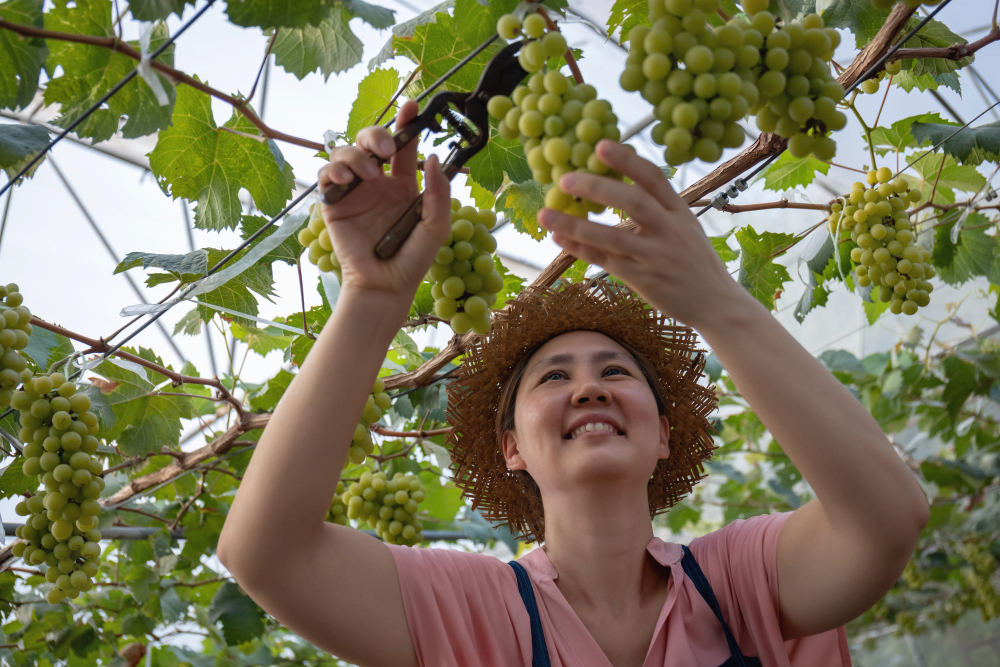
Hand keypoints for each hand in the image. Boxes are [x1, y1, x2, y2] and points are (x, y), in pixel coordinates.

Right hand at [317, 100, 450, 303]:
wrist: (385, 285)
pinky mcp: (333, 203)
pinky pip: (326, 175)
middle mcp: (377, 183)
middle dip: (375, 133)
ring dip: (356, 155)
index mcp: (403, 184)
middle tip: (386, 148)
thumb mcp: (436, 225)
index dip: (406, 123)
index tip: (412, 106)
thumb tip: (433, 157)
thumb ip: (439, 192)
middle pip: (369, 140)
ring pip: (345, 152)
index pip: (404, 146)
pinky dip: (333, 169)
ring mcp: (354, 191)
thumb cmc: (413, 259)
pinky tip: (346, 179)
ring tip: (368, 176)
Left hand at [538, 140, 745, 329]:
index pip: (654, 178)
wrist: (716, 303)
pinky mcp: (645, 279)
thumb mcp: (685, 228)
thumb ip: (658, 210)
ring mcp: (657, 256)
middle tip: (564, 179)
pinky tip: (559, 240)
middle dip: (597, 188)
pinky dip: (581, 250)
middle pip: (633, 202)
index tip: (600, 145)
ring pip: (613, 237)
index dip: (627, 160)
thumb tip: (619, 189)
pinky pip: (607, 261)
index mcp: (680, 212)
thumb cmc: (694, 262)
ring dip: (576, 225)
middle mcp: (670, 230)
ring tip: (546, 215)